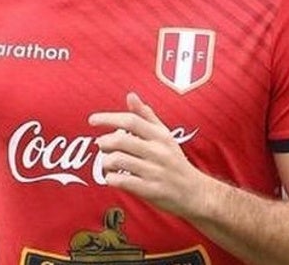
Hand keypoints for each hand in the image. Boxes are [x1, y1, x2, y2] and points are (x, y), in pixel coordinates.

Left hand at [89, 92, 209, 218]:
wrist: (196, 193)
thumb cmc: (175, 162)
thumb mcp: (165, 136)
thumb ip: (146, 116)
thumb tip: (130, 95)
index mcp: (161, 136)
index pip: (131, 120)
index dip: (109, 118)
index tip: (92, 120)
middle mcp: (158, 152)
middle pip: (121, 140)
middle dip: (104, 142)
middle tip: (102, 145)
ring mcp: (155, 172)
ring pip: (118, 160)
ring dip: (106, 161)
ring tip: (108, 163)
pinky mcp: (151, 191)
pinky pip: (122, 181)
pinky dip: (111, 178)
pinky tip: (113, 177)